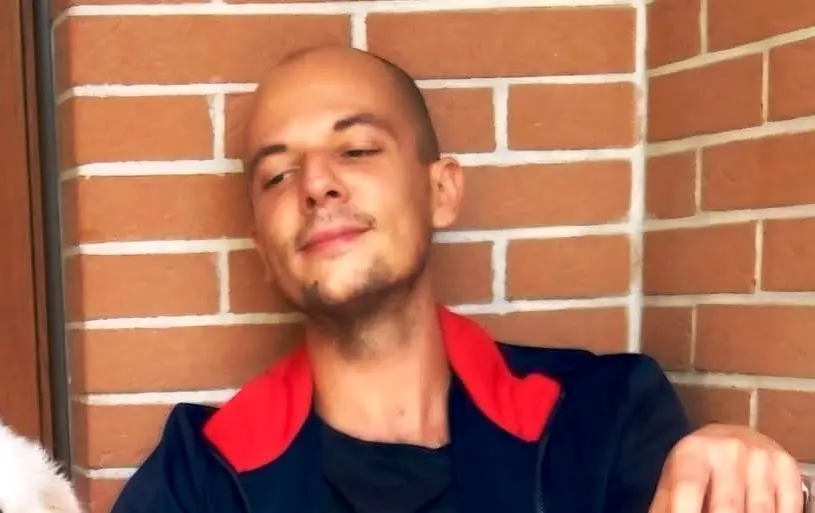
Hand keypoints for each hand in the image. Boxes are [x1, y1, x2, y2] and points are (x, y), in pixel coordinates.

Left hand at [648, 424, 803, 512]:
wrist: (734, 436)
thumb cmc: (699, 465)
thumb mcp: (676, 478)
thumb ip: (665, 505)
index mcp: (694, 451)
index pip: (689, 488)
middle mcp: (728, 449)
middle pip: (727, 508)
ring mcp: (760, 458)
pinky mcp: (786, 468)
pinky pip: (785, 509)